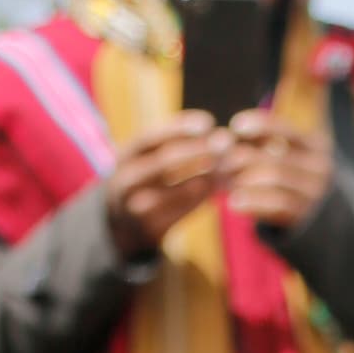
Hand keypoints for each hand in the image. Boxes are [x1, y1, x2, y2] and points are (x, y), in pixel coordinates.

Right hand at [105, 110, 232, 257]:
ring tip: (230, 165)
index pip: (150, 138)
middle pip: (163, 163)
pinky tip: (223, 185)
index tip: (208, 122)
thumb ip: (177, 145)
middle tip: (226, 144)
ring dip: (207, 176)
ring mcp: (137, 209)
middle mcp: (126, 182)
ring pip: (177, 190)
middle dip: (197, 151)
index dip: (179, 129)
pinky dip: (205, 196)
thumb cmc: (146, 180)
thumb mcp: (148, 159)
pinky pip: (184, 211)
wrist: (123, 226)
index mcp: (125, 158)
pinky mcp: (152, 229)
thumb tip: (219, 134)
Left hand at [223, 111, 332, 232]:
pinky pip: (277, 205)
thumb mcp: (292, 161)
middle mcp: (320, 167)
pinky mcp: (309, 218)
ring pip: (273, 178)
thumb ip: (265, 147)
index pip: (285, 129)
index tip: (236, 126)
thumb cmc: (299, 187)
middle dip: (240, 158)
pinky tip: (234, 203)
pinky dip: (252, 202)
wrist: (332, 231)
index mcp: (316, 145)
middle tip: (218, 162)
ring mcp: (316, 193)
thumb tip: (226, 137)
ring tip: (223, 183)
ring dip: (243, 180)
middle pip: (273, 156)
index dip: (260, 125)